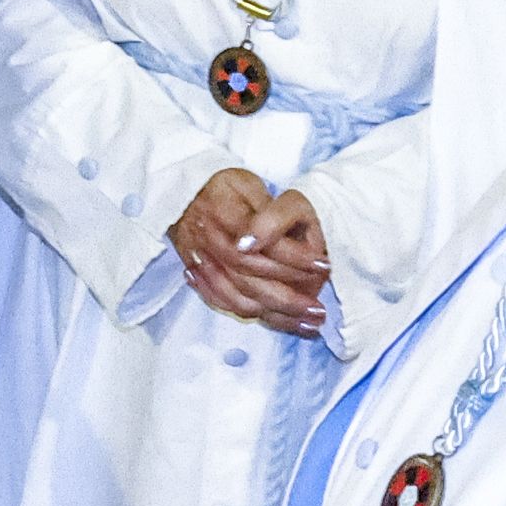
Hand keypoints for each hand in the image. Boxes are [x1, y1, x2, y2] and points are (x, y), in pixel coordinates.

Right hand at [169, 170, 331, 335]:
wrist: (182, 193)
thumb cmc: (225, 187)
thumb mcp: (249, 184)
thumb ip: (270, 212)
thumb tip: (292, 243)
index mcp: (223, 211)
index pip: (263, 243)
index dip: (295, 257)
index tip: (323, 265)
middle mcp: (209, 239)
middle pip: (249, 276)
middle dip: (288, 296)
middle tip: (319, 308)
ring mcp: (199, 259)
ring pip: (237, 296)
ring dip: (274, 313)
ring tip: (306, 321)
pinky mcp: (196, 272)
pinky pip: (222, 301)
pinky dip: (251, 313)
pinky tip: (276, 318)